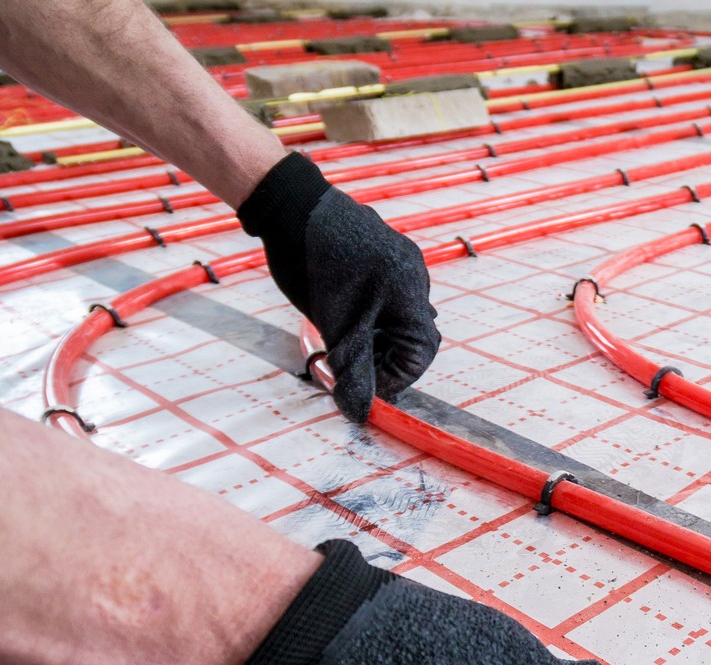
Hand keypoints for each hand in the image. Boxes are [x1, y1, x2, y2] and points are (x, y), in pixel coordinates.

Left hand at [237, 152, 438, 421]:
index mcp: (411, 295)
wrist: (291, 206)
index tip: (359, 386)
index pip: (419, 356)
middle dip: (380, 359)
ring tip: (339, 342)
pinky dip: (367, 318)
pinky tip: (342, 317)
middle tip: (345, 367)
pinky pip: (386, 298)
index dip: (392, 380)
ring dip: (371, 340)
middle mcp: (414, 277)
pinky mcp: (384, 255)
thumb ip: (353, 372)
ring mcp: (401, 263)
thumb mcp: (336, 328)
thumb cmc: (316, 264)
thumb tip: (360, 412)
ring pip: (395, 319)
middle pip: (410, 338)